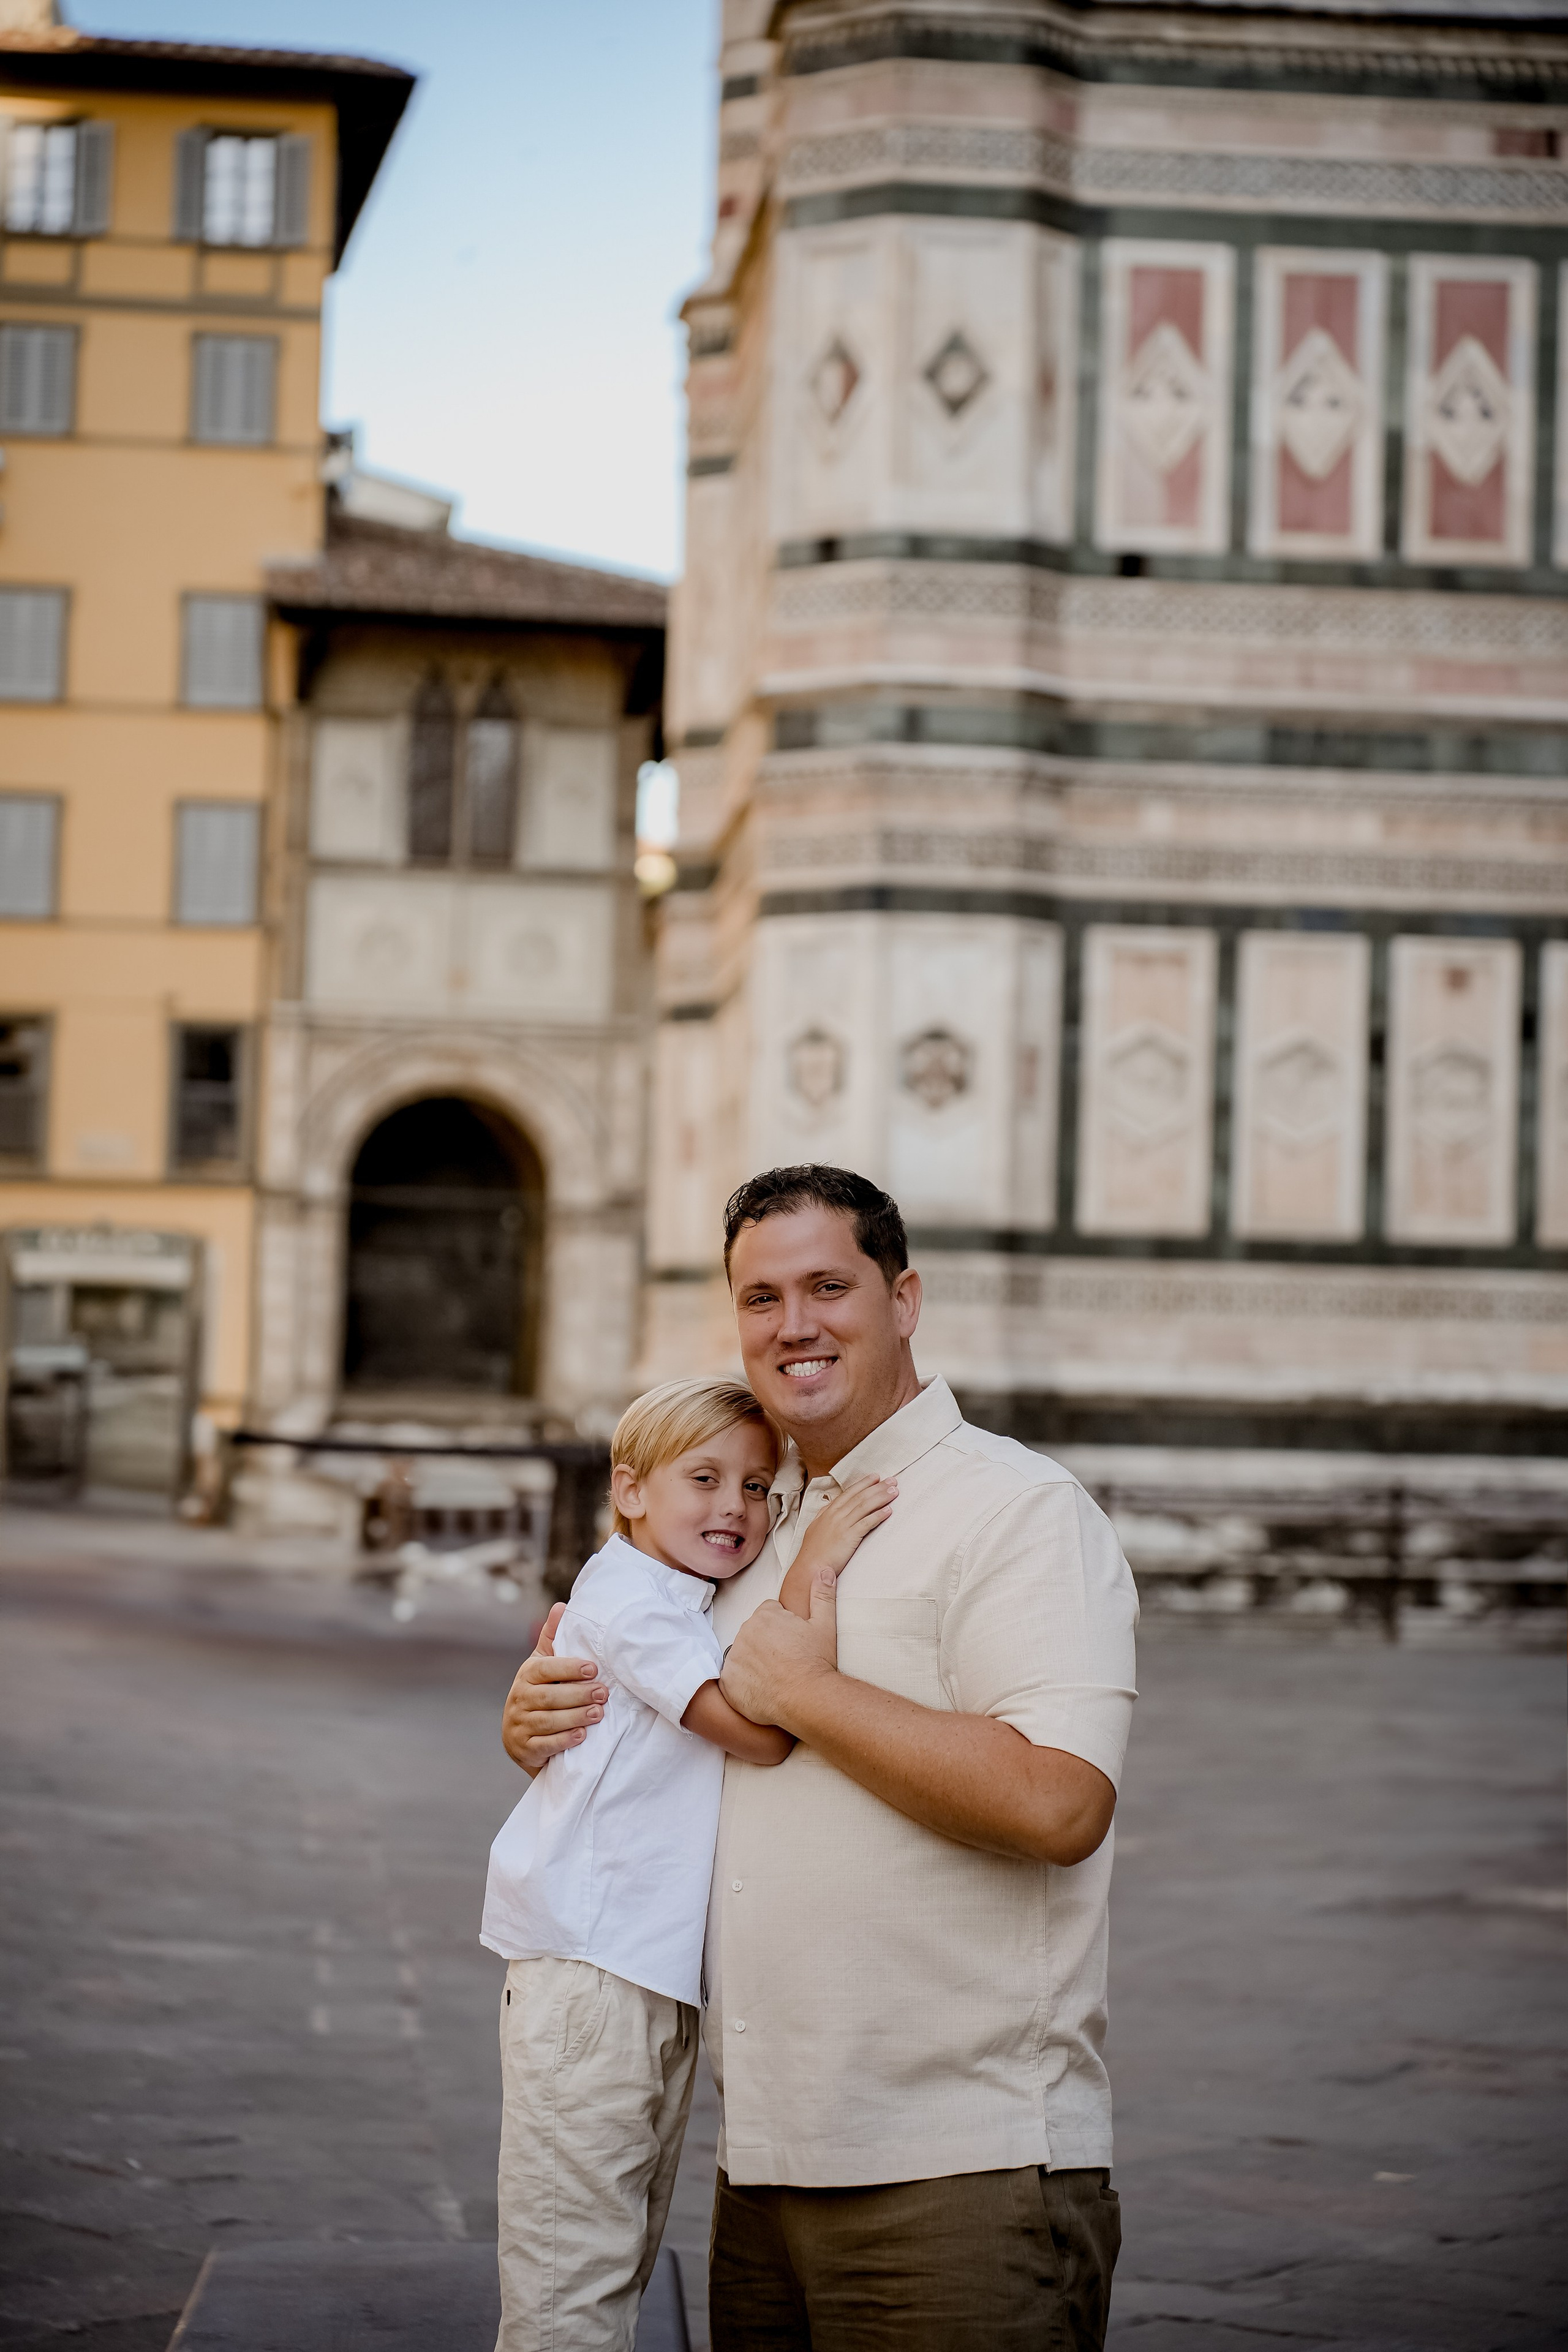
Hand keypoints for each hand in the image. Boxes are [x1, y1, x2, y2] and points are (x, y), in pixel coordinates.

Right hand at [501, 1602, 608, 1772]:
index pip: (544, 1668)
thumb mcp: (544, 1665)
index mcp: (526, 1675)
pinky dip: (564, 1740)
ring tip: (599, 1713)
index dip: (568, 1668)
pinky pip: (544, 1745)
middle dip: (578, 1695)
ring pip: (547, 1721)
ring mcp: (519, 1725)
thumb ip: (553, 1639)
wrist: (522, 1736)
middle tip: (604, 1693)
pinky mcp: (523, 1748)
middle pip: (548, 1697)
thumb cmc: (542, 1692)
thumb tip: (562, 1606)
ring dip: (575, 1717)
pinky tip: (583, 1735)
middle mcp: (519, 1698)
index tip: (593, 1668)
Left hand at [719, 1564, 839, 1733]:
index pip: (768, 1614)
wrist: (808, 1698)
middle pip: (753, 1634)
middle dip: (765, 1643)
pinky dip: (744, 1684)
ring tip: (775, 1677)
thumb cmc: (817, 1661)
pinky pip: (733, 1679)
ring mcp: (734, 1658)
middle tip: (786, 1661)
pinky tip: (763, 1690)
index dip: (782, 1628)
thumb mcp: (825, 1625)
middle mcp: (744, 1632)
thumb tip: (823, 1569)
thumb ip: (822, 1594)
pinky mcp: (728, 1682)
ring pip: (742, 1655)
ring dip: (753, 1663)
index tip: (793, 1643)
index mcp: (764, 1616)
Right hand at [780, 1474, 894, 1617]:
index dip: (863, 1484)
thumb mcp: (816, 1527)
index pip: (849, 1493)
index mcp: (828, 1511)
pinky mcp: (849, 1537)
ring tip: (894, 1492)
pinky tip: (889, 1511)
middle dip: (877, 1487)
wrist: (810, 1567)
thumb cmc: (813, 1551)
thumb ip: (824, 1515)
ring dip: (881, 1497)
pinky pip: (866, 1523)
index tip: (876, 1476)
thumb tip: (829, 1507)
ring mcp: (842, 1525)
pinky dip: (878, 1516)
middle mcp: (836, 1515)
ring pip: (865, 1506)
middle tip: (892, 1481)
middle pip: (860, 1496)